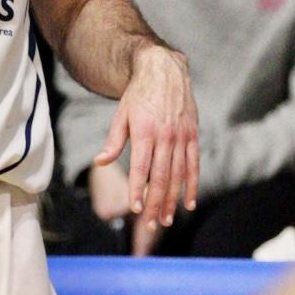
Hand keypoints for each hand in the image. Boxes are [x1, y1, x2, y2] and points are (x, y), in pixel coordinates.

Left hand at [94, 43, 198, 231]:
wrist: (164, 70)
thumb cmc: (138, 95)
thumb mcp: (121, 114)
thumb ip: (114, 141)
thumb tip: (100, 161)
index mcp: (144, 131)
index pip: (142, 166)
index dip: (139, 188)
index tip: (136, 208)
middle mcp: (165, 135)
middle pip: (161, 176)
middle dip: (155, 203)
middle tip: (151, 224)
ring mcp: (181, 136)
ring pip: (178, 175)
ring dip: (172, 200)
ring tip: (166, 220)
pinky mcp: (192, 135)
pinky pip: (194, 165)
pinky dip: (192, 185)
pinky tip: (189, 203)